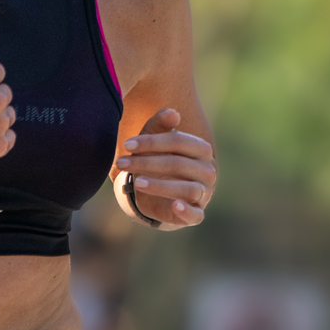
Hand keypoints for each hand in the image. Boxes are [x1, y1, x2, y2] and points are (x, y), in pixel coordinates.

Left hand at [114, 109, 215, 227]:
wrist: (158, 194)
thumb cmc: (158, 160)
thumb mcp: (154, 141)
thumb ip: (160, 125)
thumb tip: (172, 113)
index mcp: (201, 150)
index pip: (180, 142)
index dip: (153, 142)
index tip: (127, 144)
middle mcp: (208, 171)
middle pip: (179, 165)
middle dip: (148, 163)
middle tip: (121, 163)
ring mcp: (204, 194)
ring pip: (187, 189)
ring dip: (160, 186)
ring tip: (137, 182)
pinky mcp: (196, 214)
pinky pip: (196, 215)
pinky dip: (187, 211)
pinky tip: (174, 205)